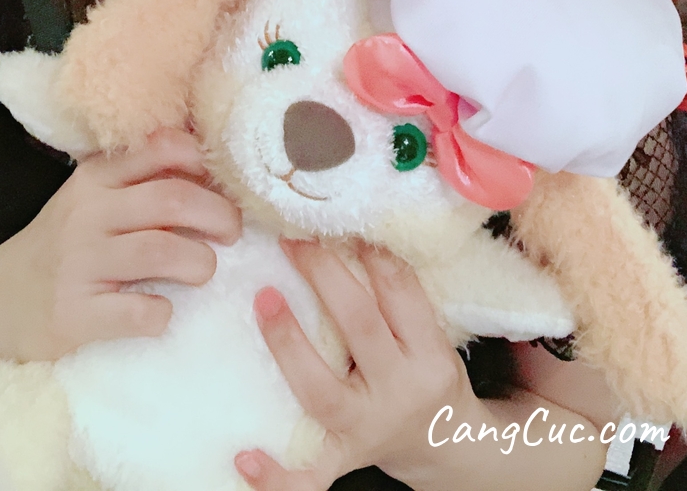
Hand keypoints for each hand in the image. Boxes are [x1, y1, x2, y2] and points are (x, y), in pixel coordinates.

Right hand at [0, 128, 241, 362]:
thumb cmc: (62, 248)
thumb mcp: (92, 201)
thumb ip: (141, 182)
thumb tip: (213, 171)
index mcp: (95, 178)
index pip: (163, 149)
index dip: (205, 164)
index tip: (223, 186)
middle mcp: (87, 213)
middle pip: (173, 198)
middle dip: (219, 214)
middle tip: (232, 232)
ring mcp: (79, 263)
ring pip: (162, 249)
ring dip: (199, 262)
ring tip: (202, 270)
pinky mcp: (75, 314)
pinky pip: (138, 311)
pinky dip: (163, 313)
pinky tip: (162, 312)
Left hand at [235, 238, 480, 490]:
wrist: (443, 443)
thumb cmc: (423, 372)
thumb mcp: (430, 334)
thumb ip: (399, 294)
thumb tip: (355, 226)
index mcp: (430, 356)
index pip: (401, 293)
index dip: (370, 252)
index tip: (339, 221)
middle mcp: (400, 392)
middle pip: (362, 327)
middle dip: (326, 277)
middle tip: (293, 240)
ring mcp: (366, 429)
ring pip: (324, 391)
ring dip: (290, 343)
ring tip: (263, 298)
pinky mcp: (339, 458)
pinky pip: (308, 476)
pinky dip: (276, 476)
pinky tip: (244, 456)